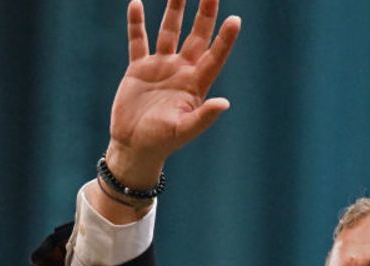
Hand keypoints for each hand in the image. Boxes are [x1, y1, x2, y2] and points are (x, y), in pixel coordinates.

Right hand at [105, 0, 240, 186]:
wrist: (135, 147)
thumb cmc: (162, 142)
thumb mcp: (184, 130)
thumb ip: (203, 117)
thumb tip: (224, 103)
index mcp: (196, 84)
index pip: (214, 56)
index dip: (225, 39)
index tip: (235, 19)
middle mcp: (181, 70)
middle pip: (197, 34)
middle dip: (205, 12)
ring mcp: (160, 67)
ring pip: (169, 31)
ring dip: (174, 9)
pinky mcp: (139, 69)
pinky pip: (138, 40)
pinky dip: (136, 23)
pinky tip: (136, 3)